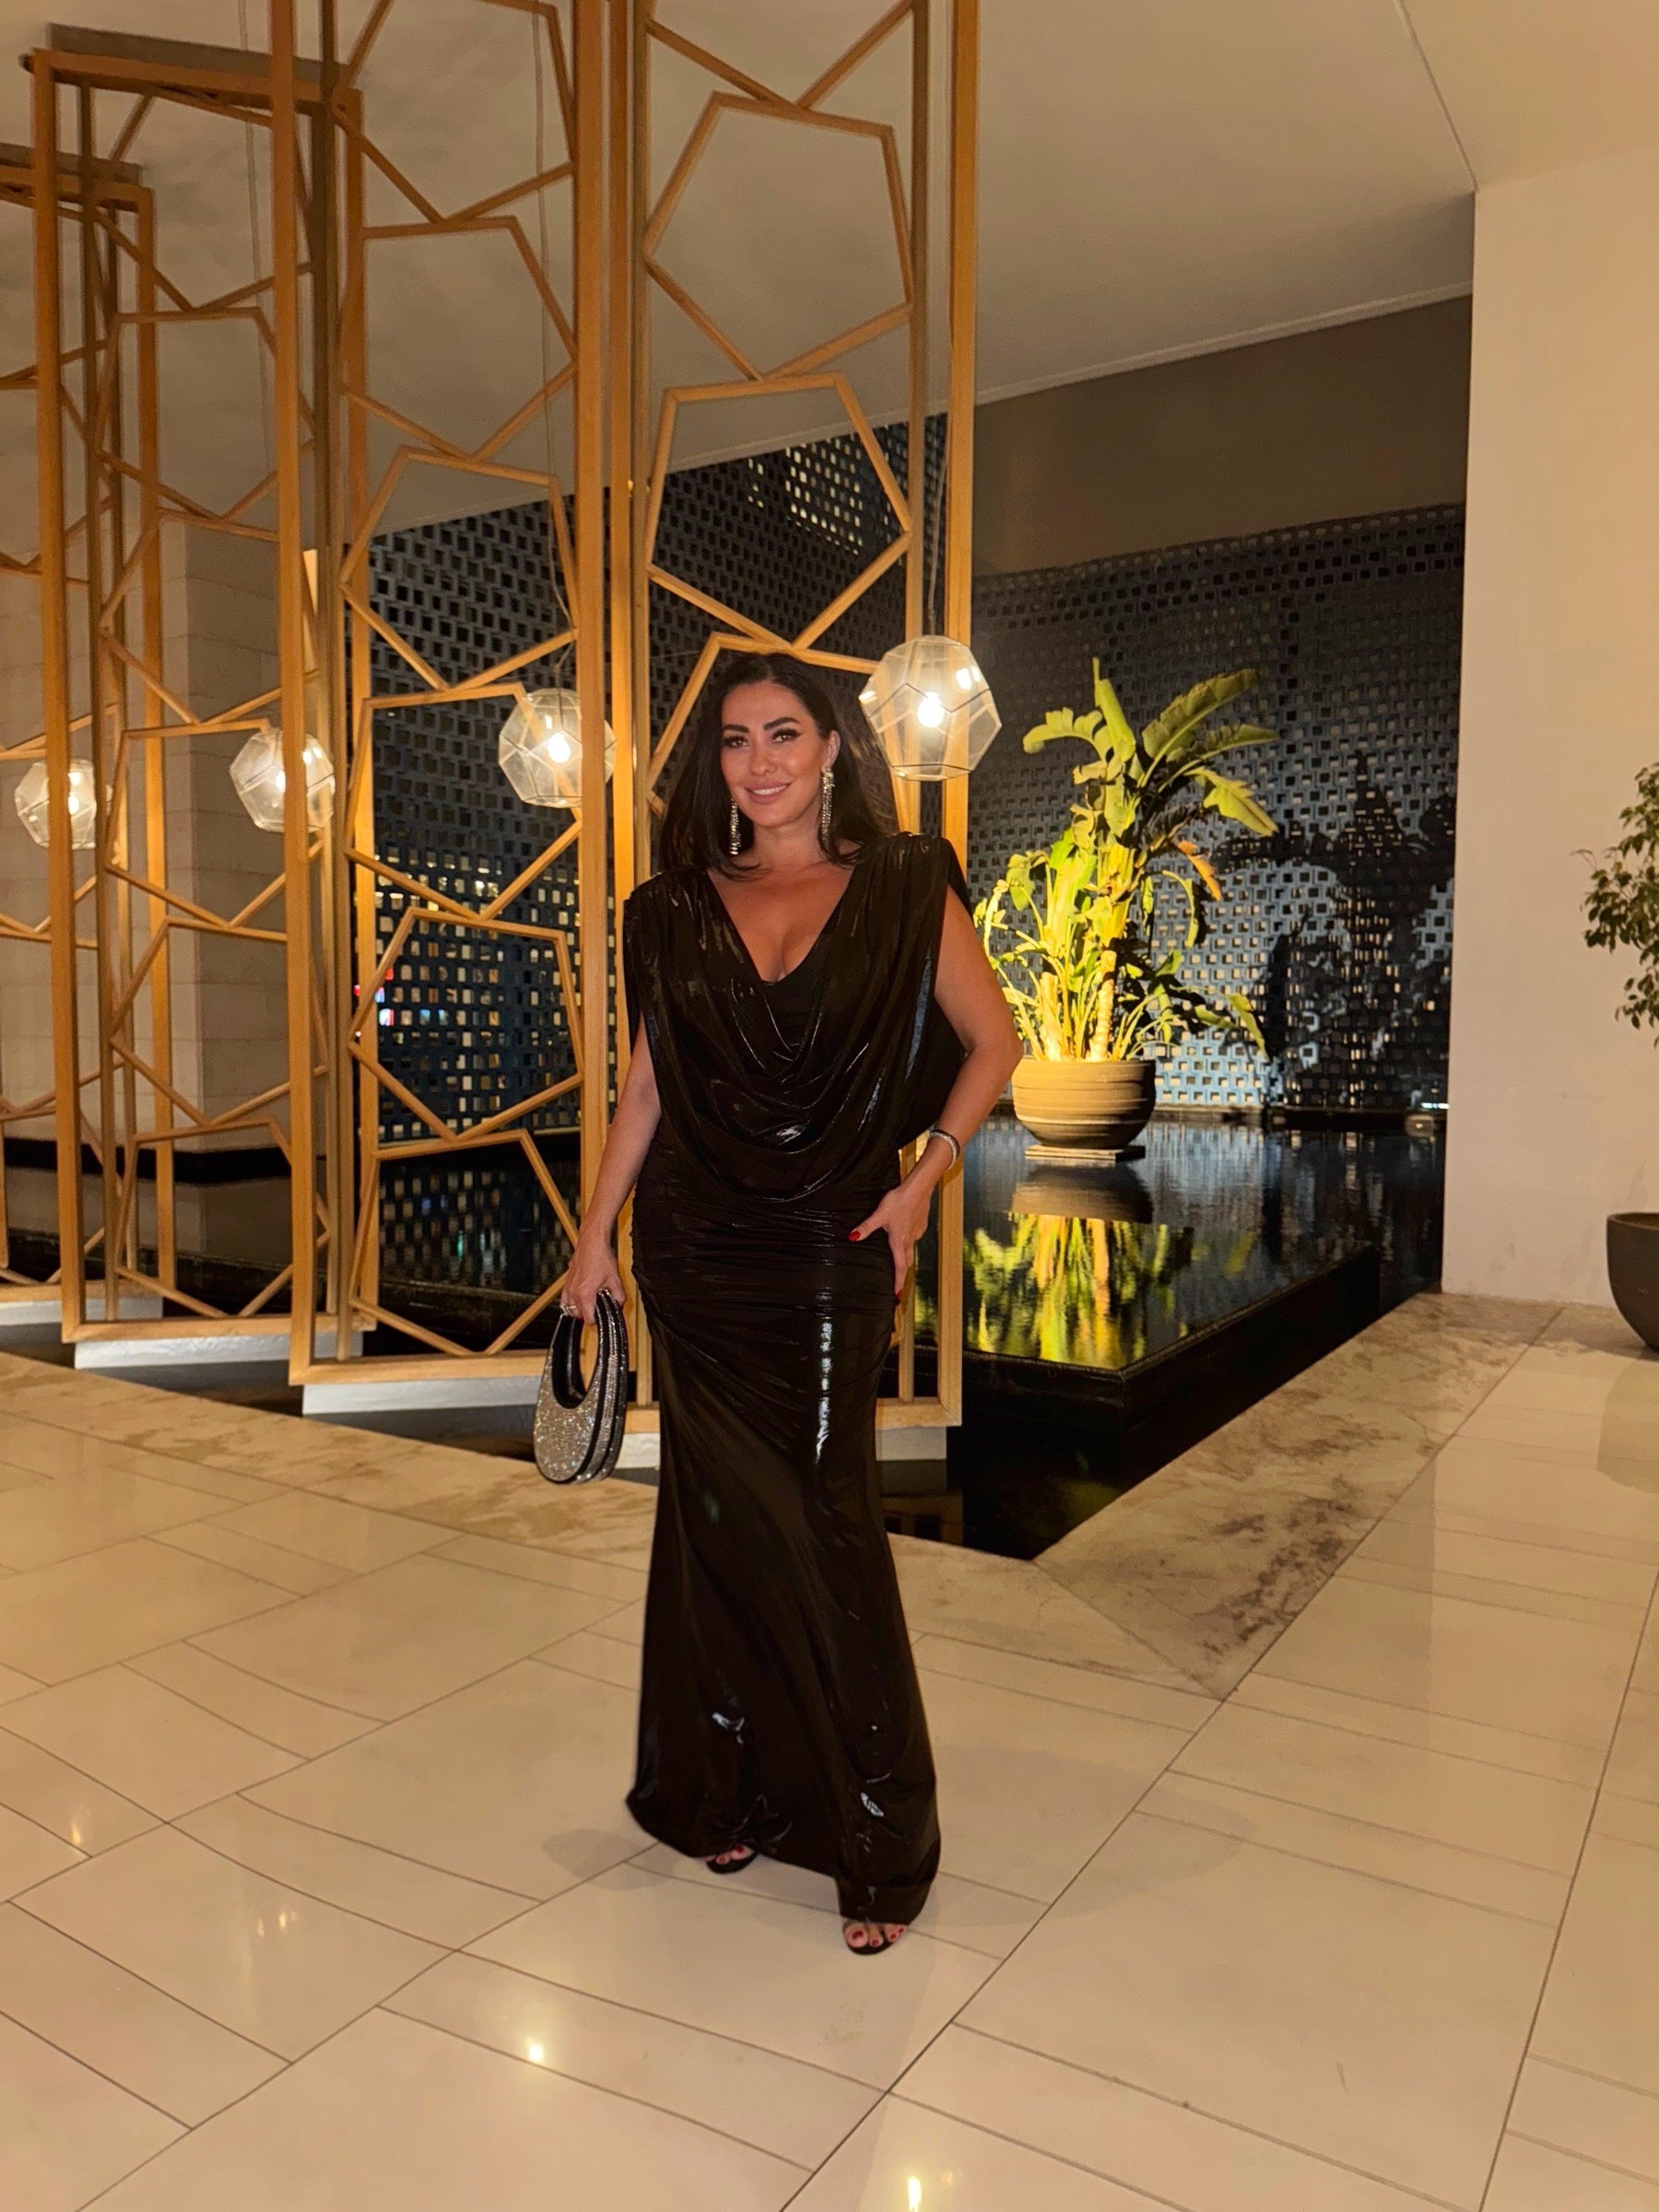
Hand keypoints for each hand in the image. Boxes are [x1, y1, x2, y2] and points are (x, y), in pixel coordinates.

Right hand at [561, 1227, 623, 1323]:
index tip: (602, 1315)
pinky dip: (569, 1303)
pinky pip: (563, 1299)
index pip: (588, 1319)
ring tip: (589, 1305)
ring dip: (578, 1310)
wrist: (592, 1243)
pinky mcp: (566, 1282)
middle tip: (598, 1307)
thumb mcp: (615, 1279)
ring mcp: (568, 1287)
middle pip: (578, 1315)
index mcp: (585, 1295)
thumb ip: (619, 1296)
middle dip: (588, 1314)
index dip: (597, 1320)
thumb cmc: (601, 1258)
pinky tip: (576, 1300)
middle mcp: (574, 1293)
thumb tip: (619, 1304)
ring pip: (569, 1308)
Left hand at [849, 1173, 936, 1297]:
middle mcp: (910, 1240)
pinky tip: (903, 1234)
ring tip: (898, 1260)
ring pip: (911, 1250)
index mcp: (899, 1242)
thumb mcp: (879, 1215)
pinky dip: (909, 1242)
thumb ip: (866, 1227)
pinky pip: (914, 1238)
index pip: (900, 1268)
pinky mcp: (921, 1225)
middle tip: (897, 1282)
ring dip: (905, 1258)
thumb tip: (853, 1237)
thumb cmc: (899, 1201)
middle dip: (902, 1273)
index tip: (897, 1294)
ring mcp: (917, 1233)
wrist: (919, 1188)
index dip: (898, 1282)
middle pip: (907, 1262)